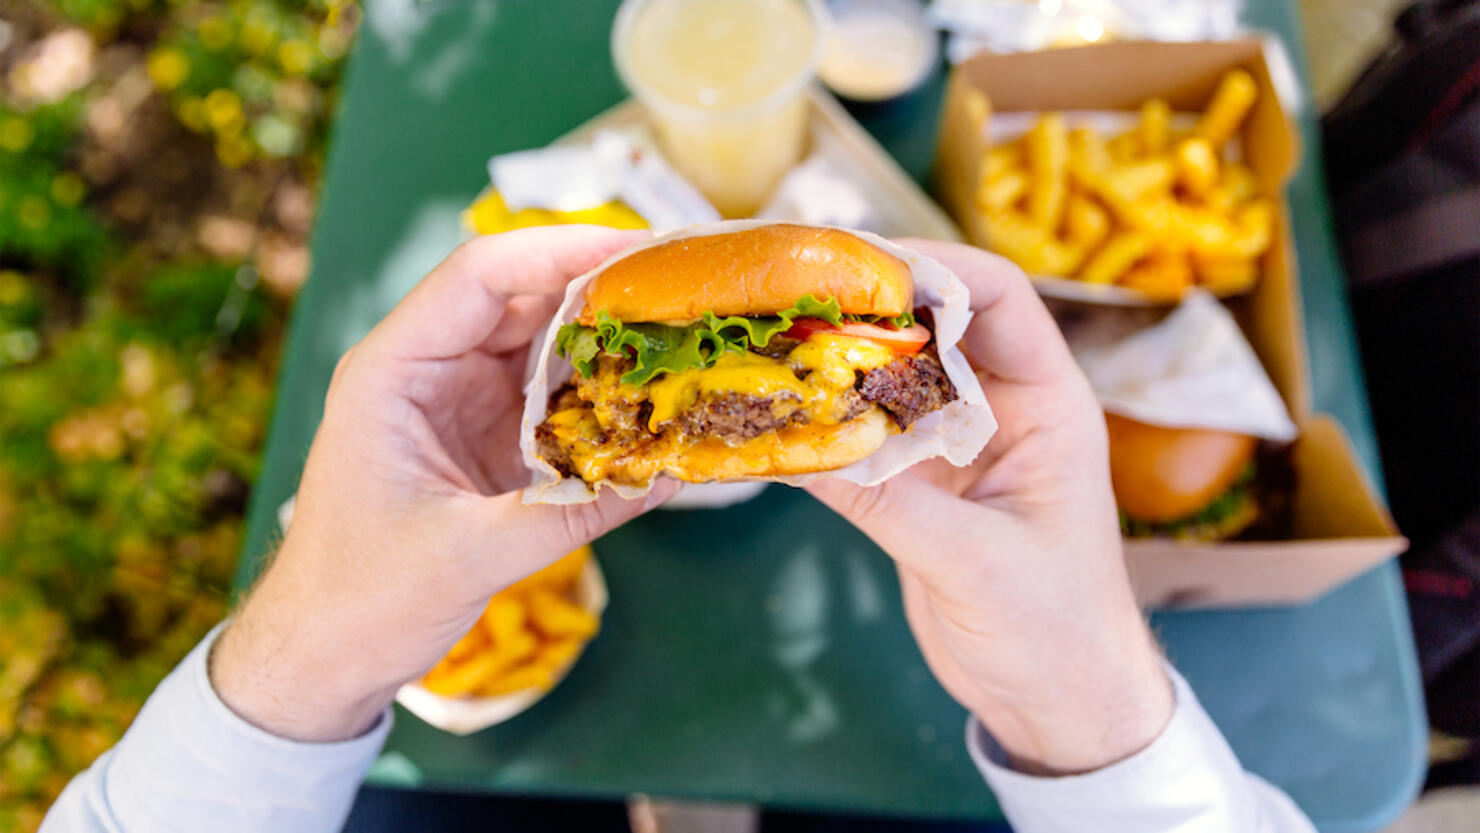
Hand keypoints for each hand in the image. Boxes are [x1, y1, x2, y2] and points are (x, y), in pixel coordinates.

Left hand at [211, 226, 675, 741]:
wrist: (323, 654)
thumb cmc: (361, 600)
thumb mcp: (466, 557)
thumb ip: (568, 514)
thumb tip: (664, 477)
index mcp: (393, 371)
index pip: (480, 275)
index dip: (560, 250)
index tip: (638, 249)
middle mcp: (426, 368)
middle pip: (521, 296)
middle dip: (601, 285)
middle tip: (683, 284)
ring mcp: (456, 399)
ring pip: (541, 341)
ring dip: (607, 337)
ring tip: (682, 332)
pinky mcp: (483, 435)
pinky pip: (549, 393)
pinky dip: (598, 391)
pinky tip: (650, 396)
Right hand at [808, 240, 1172, 774]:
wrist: (1060, 703)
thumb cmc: (1058, 632)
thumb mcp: (978, 565)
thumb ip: (891, 507)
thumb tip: (798, 454)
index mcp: (1051, 406)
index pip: (1001, 299)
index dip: (935, 267)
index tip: (860, 262)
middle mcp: (1005, 412)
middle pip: (936, 324)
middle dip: (869, 302)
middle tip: (791, 290)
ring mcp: (960, 447)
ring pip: (895, 376)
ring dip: (840, 359)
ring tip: (769, 338)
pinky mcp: (922, 487)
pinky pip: (869, 436)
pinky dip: (828, 423)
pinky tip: (777, 414)